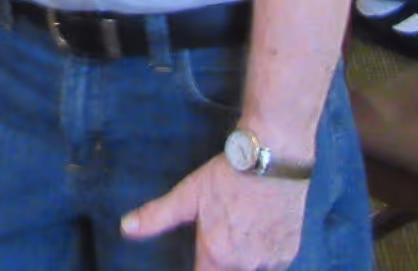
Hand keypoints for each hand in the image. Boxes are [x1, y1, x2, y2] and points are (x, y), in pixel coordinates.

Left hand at [122, 156, 306, 270]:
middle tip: (221, 234)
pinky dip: (264, 252)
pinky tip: (259, 229)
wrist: (275, 158)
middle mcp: (246, 265)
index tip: (199, 259)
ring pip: (252, 269)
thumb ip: (158, 216)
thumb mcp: (189, 193)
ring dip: (244, 257)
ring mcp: (272, 261)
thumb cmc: (228, 176)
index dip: (200, 269)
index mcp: (218, 255)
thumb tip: (125, 229)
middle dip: (221, 261)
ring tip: (241, 228)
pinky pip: (273, 262)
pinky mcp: (292, 251)